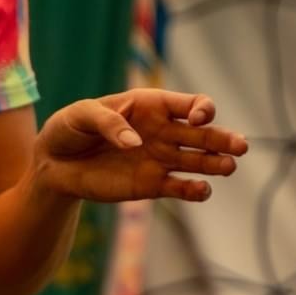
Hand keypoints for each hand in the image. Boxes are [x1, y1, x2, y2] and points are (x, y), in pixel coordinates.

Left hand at [33, 89, 247, 204]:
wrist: (54, 164)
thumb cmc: (69, 129)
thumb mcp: (81, 115)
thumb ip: (108, 123)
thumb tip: (135, 145)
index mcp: (151, 106)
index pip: (189, 104)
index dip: (201, 110)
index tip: (195, 120)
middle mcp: (163, 131)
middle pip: (203, 134)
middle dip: (223, 138)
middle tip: (241, 147)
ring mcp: (160, 158)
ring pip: (197, 161)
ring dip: (215, 164)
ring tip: (229, 167)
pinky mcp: (151, 184)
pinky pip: (179, 187)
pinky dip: (194, 190)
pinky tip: (202, 190)